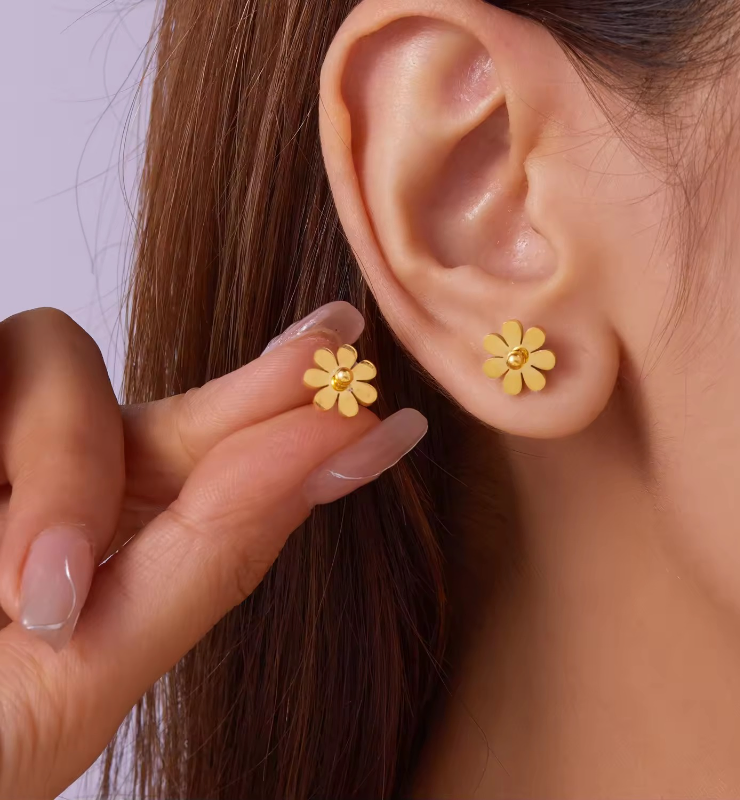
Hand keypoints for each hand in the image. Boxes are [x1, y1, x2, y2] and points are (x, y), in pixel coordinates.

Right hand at [0, 304, 425, 799]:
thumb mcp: (92, 665)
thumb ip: (212, 558)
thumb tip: (325, 452)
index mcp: (123, 543)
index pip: (234, 472)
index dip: (310, 434)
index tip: (390, 419)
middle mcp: (70, 477)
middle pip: (188, 401)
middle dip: (265, 375)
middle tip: (341, 340)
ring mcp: (3, 434)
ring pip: (64, 366)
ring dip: (65, 469)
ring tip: (31, 589)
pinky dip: (17, 452)